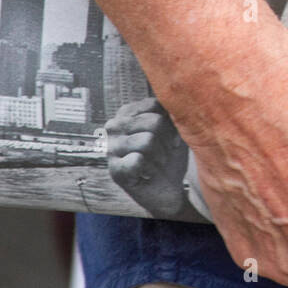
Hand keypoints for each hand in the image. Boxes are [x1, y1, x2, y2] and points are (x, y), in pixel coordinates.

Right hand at [105, 97, 194, 220]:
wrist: (169, 188)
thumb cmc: (170, 155)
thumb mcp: (173, 128)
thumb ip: (169, 111)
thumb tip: (175, 99)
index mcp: (127, 112)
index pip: (155, 105)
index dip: (171, 122)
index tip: (173, 137)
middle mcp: (114, 126)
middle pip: (153, 122)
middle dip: (167, 140)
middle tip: (166, 153)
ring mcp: (111, 148)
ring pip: (147, 140)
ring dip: (161, 156)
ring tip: (158, 163)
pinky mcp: (114, 170)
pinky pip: (139, 160)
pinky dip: (152, 169)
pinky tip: (148, 173)